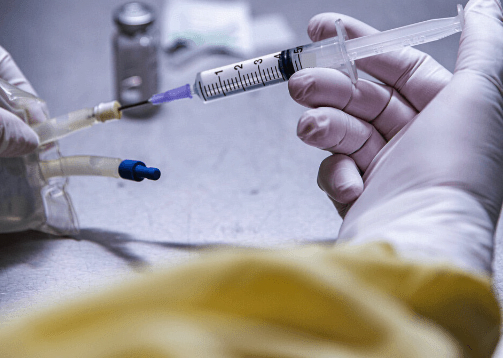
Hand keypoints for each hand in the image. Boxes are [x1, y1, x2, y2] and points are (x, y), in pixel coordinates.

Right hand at [290, 0, 502, 272]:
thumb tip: (482, 6)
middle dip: (329, 86)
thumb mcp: (479, 94)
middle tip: (300, 80)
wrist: (419, 240)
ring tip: (310, 127)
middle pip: (364, 98)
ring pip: (344, 132)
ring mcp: (388, 169)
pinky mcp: (363, 196)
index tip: (324, 32)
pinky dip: (335, 174)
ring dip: (323, 125)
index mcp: (448, 113)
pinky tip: (347, 181)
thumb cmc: (456, 174)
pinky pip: (337, 172)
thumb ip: (482, 44)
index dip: (363, 46)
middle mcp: (420, 140)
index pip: (400, 67)